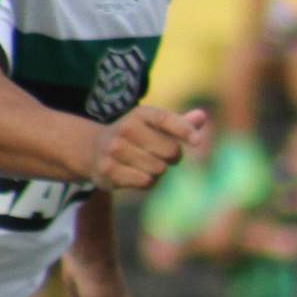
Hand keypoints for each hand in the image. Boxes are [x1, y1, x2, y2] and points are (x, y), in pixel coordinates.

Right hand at [88, 105, 209, 190]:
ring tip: (145, 163)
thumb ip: (180, 123)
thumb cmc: (137, 136)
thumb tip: (202, 116)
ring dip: (159, 171)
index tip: (197, 141)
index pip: (165, 119)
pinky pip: (146, 182)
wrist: (94, 149)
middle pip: (170, 150)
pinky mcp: (109, 170)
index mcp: (139, 114)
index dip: (184, 129)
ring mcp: (115, 150)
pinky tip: (136, 174)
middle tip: (161, 154)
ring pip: (159, 169)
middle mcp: (126, 128)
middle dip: (173, 156)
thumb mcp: (155, 125)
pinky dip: (148, 182)